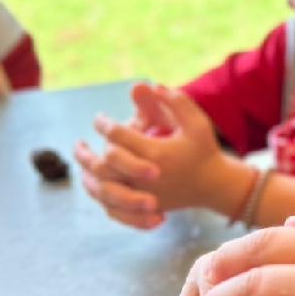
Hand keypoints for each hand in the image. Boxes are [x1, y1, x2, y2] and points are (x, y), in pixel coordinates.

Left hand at [76, 83, 242, 228]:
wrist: (215, 186)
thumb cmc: (205, 151)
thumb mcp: (197, 122)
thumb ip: (177, 102)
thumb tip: (152, 86)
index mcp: (157, 154)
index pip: (119, 136)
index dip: (104, 124)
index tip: (99, 119)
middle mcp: (147, 178)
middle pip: (106, 163)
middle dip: (88, 151)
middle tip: (79, 142)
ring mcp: (145, 196)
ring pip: (104, 188)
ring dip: (88, 173)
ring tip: (79, 163)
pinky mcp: (145, 209)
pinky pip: (112, 207)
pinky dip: (99, 196)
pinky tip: (91, 181)